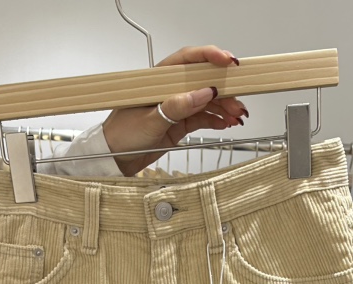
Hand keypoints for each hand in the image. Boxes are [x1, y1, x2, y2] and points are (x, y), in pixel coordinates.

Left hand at [102, 45, 248, 176]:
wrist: (114, 158)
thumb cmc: (122, 134)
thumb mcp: (149, 119)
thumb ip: (176, 106)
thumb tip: (202, 93)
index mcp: (158, 80)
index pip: (188, 60)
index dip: (209, 56)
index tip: (227, 61)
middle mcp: (170, 90)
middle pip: (203, 82)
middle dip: (224, 89)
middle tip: (238, 98)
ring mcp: (176, 107)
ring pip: (206, 101)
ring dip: (224, 107)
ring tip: (236, 115)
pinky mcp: (180, 124)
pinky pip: (203, 118)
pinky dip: (216, 120)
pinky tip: (226, 122)